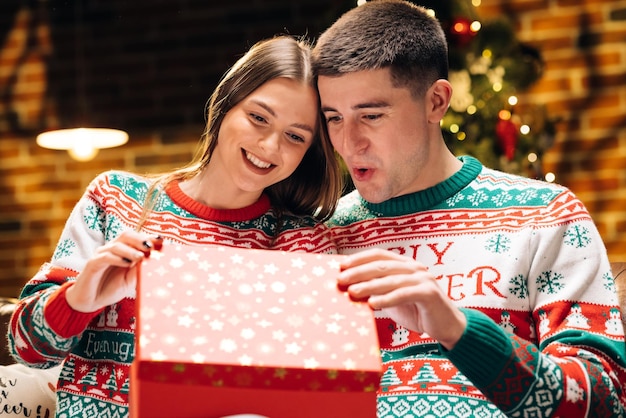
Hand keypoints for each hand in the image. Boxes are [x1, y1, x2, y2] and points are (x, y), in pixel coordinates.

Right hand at [65, 232, 162, 311]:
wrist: (90, 302)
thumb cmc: (111, 289)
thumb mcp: (130, 280)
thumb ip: (139, 270)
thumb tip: (154, 261)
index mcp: (123, 250)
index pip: (136, 238)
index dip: (148, 237)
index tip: (161, 240)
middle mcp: (112, 249)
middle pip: (126, 235)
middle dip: (140, 239)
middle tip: (151, 246)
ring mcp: (101, 254)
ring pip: (117, 245)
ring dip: (130, 250)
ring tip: (141, 257)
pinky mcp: (92, 263)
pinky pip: (105, 257)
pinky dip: (117, 258)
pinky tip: (127, 263)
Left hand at [337, 248, 465, 349]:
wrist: (447, 326)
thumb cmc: (417, 312)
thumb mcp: (393, 299)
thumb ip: (377, 291)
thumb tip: (348, 289)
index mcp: (405, 265)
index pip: (379, 254)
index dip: (359, 258)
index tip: (340, 265)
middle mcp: (414, 268)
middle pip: (382, 265)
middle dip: (359, 272)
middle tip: (341, 279)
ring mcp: (423, 279)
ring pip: (391, 279)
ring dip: (369, 285)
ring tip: (352, 292)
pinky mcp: (429, 293)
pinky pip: (404, 293)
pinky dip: (387, 298)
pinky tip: (373, 303)